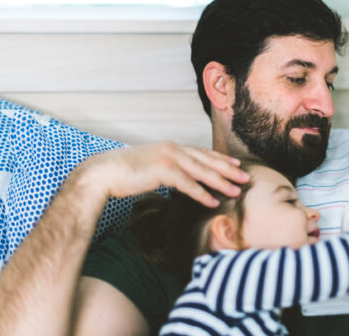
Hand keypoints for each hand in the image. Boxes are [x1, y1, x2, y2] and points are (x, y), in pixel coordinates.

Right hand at [77, 141, 249, 206]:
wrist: (102, 172)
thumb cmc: (124, 172)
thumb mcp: (150, 166)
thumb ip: (166, 168)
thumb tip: (177, 177)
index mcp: (171, 147)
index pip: (202, 152)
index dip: (221, 159)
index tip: (236, 164)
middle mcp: (173, 149)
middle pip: (207, 160)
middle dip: (228, 169)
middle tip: (246, 177)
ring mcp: (168, 158)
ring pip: (202, 171)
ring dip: (221, 182)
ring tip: (237, 191)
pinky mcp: (162, 170)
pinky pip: (187, 184)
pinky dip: (202, 194)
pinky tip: (214, 202)